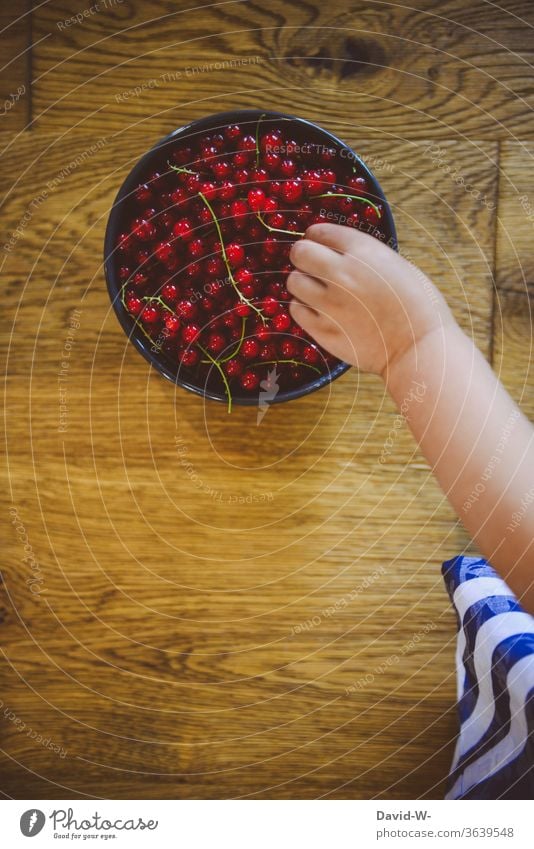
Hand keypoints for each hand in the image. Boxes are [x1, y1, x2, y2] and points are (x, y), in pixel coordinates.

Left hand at [287, 224, 454, 377]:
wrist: (418, 348)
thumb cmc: (418, 306)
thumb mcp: (397, 265)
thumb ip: (365, 256)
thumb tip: (341, 253)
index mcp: (363, 252)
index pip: (321, 232)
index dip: (318, 237)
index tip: (319, 243)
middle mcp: (341, 274)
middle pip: (299, 253)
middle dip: (304, 256)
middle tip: (312, 266)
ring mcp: (329, 303)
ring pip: (293, 281)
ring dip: (302, 283)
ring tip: (316, 291)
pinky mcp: (322, 329)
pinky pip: (296, 309)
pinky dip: (304, 307)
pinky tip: (318, 311)